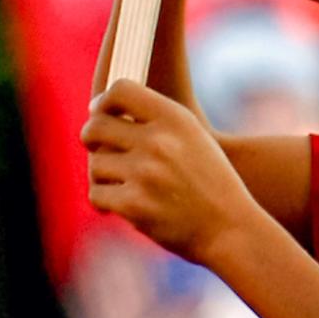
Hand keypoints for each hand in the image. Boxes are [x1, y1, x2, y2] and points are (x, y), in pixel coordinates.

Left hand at [82, 79, 253, 262]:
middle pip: (97, 125)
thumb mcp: (191, 136)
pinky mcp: (134, 206)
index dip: (104, 100)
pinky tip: (117, 204)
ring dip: (101, 173)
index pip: (121, 90)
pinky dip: (103, 201)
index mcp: (174, 117)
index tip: (100, 111)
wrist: (229, 227)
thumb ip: (155, 120)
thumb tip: (102, 111)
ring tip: (118, 182)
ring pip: (95, 163)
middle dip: (90, 135)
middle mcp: (158, 141)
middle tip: (94, 145)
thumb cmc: (208, 180)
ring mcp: (145, 173)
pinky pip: (97, 194)